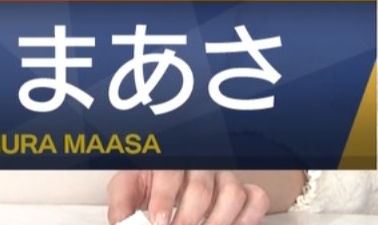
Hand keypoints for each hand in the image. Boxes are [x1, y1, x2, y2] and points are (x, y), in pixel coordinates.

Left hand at [107, 169, 292, 224]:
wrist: (164, 184)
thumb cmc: (149, 183)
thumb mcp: (128, 191)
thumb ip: (122, 207)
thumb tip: (121, 223)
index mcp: (169, 159)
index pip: (170, 173)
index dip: (164, 200)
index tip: (158, 222)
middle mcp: (200, 165)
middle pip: (202, 188)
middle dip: (188, 218)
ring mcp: (224, 177)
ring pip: (233, 193)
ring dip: (217, 221)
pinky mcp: (242, 190)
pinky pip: (256, 199)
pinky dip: (248, 217)